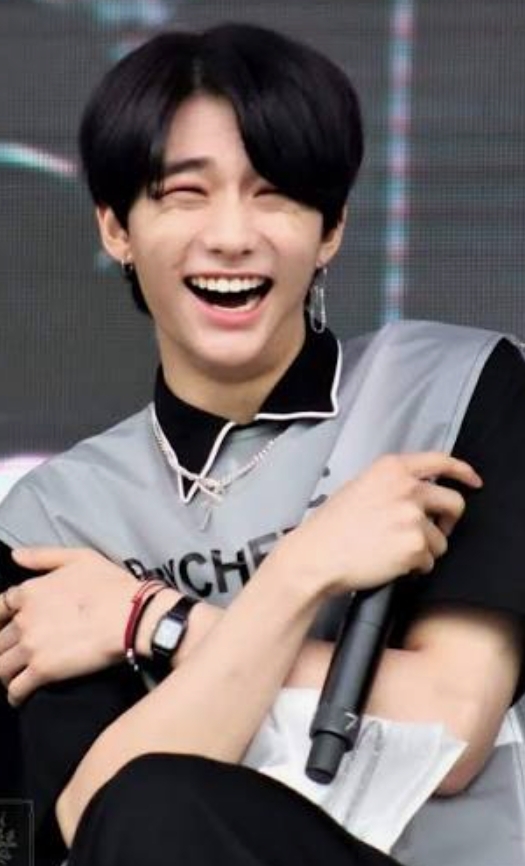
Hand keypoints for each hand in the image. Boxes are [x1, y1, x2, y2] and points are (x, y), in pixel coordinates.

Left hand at [0, 548, 147, 704]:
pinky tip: (21, 696)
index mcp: (30, 591)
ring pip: (0, 667)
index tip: (7, 629)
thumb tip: (15, 556)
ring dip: (5, 674)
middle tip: (14, 656)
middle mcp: (23, 619)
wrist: (132, 616)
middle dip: (3, 649)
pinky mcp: (42, 670)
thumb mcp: (79, 558)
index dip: (1, 620)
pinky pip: (16, 689)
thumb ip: (43, 556)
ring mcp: (30, 645)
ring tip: (15, 678)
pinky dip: (15, 695)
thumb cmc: (111, 585)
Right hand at [283, 452, 481, 596]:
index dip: (463, 472)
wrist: (316, 556)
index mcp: (391, 469)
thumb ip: (391, 484)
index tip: (473, 481)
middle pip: (453, 502)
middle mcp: (407, 488)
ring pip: (441, 538)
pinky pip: (429, 561)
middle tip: (436, 530)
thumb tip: (417, 490)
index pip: (441, 461)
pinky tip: (391, 564)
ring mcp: (413, 517)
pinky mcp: (415, 545)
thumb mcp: (359, 487)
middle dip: (449, 520)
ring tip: (396, 552)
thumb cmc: (330, 528)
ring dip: (425, 549)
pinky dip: (415, 567)